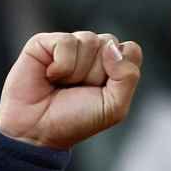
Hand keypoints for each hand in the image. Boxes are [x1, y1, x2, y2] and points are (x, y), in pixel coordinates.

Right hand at [0, 31, 142, 149]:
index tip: (103, 91)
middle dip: (98, 74)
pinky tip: (50, 76)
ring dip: (78, 71)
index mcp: (113, 65)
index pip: (131, 50)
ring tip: (63, 84)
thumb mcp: (114, 107)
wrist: (38, 130)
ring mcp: (70, 45)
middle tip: (80, 90)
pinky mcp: (45, 42)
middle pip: (111, 44)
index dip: (120, 71)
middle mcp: (92, 51)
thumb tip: (112, 46)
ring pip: (90, 41)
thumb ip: (127, 77)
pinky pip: (67, 42)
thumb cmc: (76, 119)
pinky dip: (62, 65)